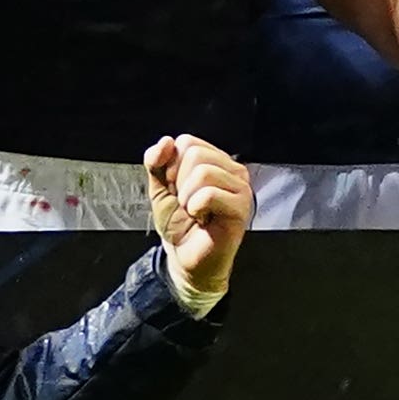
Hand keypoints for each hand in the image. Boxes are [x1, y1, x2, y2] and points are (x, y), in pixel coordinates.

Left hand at [146, 133, 249, 302]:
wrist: (185, 258)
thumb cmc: (178, 224)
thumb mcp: (160, 188)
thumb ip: (156, 162)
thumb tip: (165, 142)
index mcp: (215, 160)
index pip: (187, 142)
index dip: (171, 167)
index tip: (176, 190)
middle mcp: (232, 169)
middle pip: (195, 154)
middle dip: (179, 182)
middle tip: (187, 203)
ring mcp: (241, 187)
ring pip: (203, 172)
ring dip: (188, 198)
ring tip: (196, 212)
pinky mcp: (242, 206)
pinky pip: (209, 194)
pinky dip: (196, 208)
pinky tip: (204, 219)